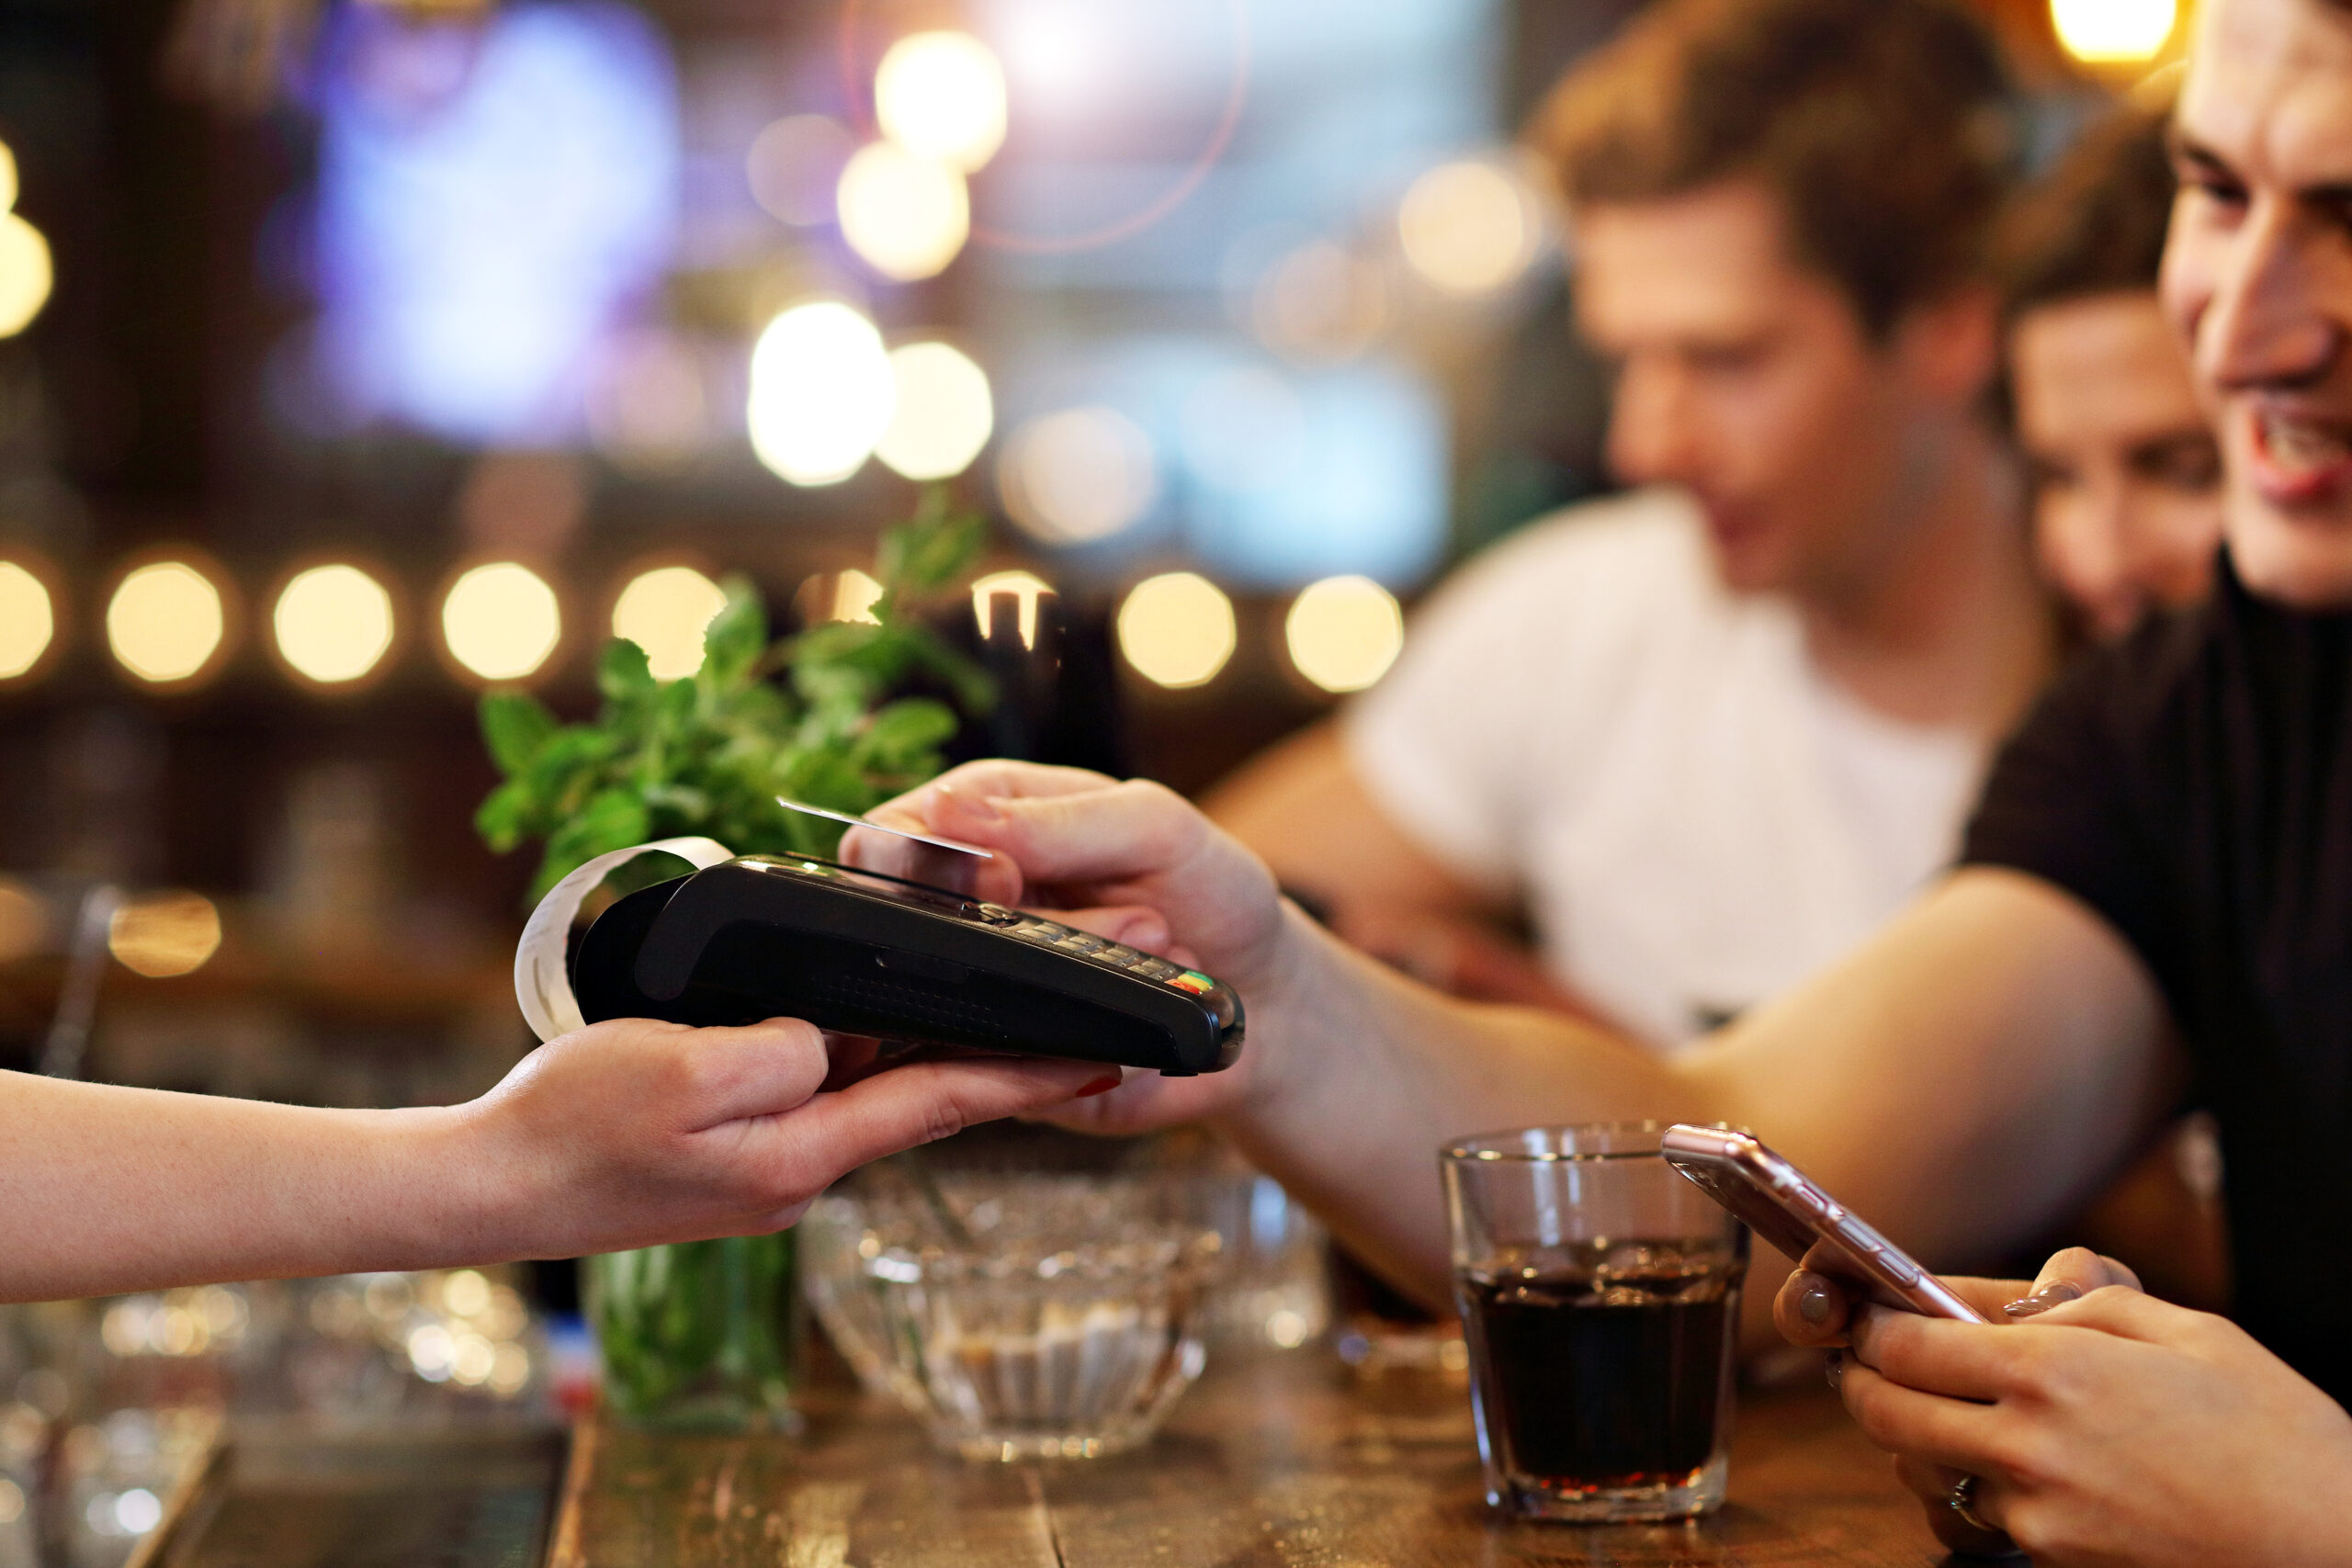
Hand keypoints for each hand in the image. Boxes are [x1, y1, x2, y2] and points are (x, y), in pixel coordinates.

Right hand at [458, 1015, 1108, 1255]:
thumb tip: (824, 1040)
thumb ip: (773, 1053)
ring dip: (943, 1059)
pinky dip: (871, 1064)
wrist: (488, 1187)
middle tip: (1089, 1031)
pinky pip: (823, 1100)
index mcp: (799, 1155)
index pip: (940, 1102)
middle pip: (924, 1102)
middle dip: (1008, 1064)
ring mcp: (768, 1170)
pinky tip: (885, 1027)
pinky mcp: (735, 1157)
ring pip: (875, 1098)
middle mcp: (800, 1172)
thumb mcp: (679, 1070)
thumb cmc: (570, 1126)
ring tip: (1013, 1016)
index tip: (1101, 1054)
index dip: (1027, 1074)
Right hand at [844, 761, 1308, 1133]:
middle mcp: (964, 907)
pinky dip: (1068, 1046)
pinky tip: (1135, 1018)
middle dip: (1027, 925)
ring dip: (1072, 979)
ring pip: (951, 1001)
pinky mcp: (1000, 1064)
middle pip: (908, 923)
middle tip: (1138, 919)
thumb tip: (950, 810)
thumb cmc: (1211, 895)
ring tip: (1161, 952)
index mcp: (986, 821)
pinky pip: (987, 1069)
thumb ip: (1059, 822)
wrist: (1266, 1004)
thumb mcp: (1156, 828)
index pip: (893, 834)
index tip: (1005, 878)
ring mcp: (977, 989)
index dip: (929, 858)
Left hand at [1786, 1245, 2351, 1566]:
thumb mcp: (2187, 1332)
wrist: (2333, 1545)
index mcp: (2053, 1367)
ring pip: (1924, 1468)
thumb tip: (2022, 1294)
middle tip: (1866, 1364)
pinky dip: (1974, 1487)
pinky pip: (1980, 1514)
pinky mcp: (2056, 1556)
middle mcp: (2028, 1440)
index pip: (1905, 1344)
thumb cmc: (2275, 1431)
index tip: (1865, 1317)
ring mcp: (2037, 1508)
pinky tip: (2010, 1466)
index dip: (1870, 1327)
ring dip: (1916, 1438)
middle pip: (1885, 1412)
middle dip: (1862, 1383)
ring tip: (1945, 1411)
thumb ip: (2086, 1304)